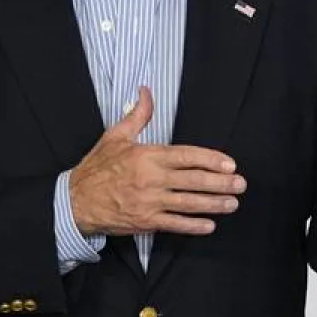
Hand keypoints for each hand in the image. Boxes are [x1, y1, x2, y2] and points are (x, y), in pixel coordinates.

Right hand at [68, 87, 245, 236]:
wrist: (76, 200)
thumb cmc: (97, 167)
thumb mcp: (115, 136)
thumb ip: (137, 115)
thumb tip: (146, 91)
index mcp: (147, 156)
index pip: (186, 156)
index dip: (210, 160)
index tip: (229, 163)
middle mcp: (151, 179)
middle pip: (193, 180)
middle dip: (220, 183)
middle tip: (240, 184)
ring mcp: (150, 202)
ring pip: (188, 203)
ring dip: (213, 204)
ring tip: (232, 203)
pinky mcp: (145, 221)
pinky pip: (174, 224)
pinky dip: (193, 226)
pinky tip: (209, 225)